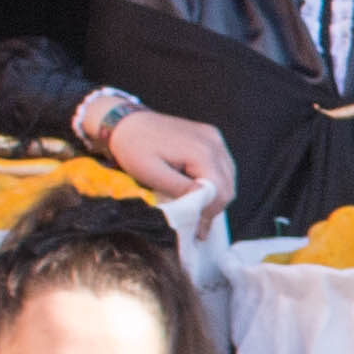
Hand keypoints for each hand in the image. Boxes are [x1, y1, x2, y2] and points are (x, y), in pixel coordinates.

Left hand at [99, 105, 231, 225]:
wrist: (125, 122)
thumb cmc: (133, 148)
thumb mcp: (152, 174)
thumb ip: (181, 190)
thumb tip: (203, 206)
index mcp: (201, 151)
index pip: (220, 191)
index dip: (210, 213)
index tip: (197, 231)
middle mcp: (213, 141)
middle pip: (228, 185)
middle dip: (214, 207)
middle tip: (197, 223)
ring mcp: (214, 137)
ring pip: (228, 176)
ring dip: (215, 195)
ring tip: (196, 208)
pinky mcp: (210, 136)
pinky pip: (222, 165)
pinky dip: (214, 181)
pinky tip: (198, 189)